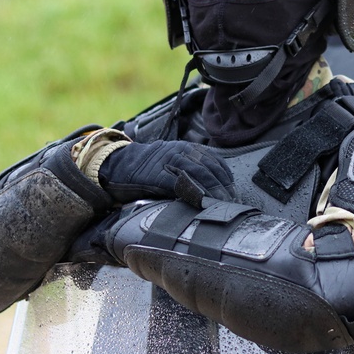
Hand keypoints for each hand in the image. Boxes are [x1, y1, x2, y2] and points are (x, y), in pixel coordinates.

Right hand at [98, 140, 234, 205]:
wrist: (118, 165)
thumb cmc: (148, 168)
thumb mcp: (173, 162)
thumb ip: (191, 170)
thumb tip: (214, 189)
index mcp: (187, 148)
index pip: (214, 161)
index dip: (227, 178)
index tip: (235, 193)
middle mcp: (180, 152)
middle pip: (209, 169)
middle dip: (223, 187)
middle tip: (232, 203)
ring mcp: (168, 162)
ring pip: (198, 174)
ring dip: (213, 191)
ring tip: (222, 205)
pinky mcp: (156, 175)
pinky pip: (178, 183)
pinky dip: (192, 192)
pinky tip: (201, 202)